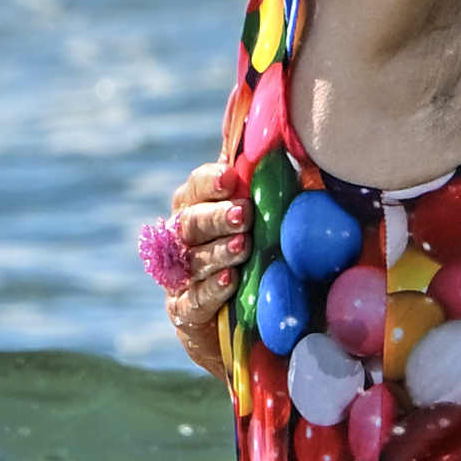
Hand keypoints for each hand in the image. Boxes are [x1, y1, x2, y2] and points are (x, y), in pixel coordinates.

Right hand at [145, 145, 255, 371]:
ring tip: (243, 246)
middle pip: (190, 222)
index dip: (210, 181)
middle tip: (245, 214)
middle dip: (217, 217)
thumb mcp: (272, 216)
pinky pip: (194, 298)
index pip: (196, 187)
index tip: (231, 177)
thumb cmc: (262, 253)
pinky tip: (230, 280)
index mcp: (198, 208)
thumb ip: (271, 181)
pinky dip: (212, 289)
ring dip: (219, 251)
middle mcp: (183, 239)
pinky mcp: (186, 310)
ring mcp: (181, 275)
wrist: (248, 320)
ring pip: (193, 259)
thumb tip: (280, 140)